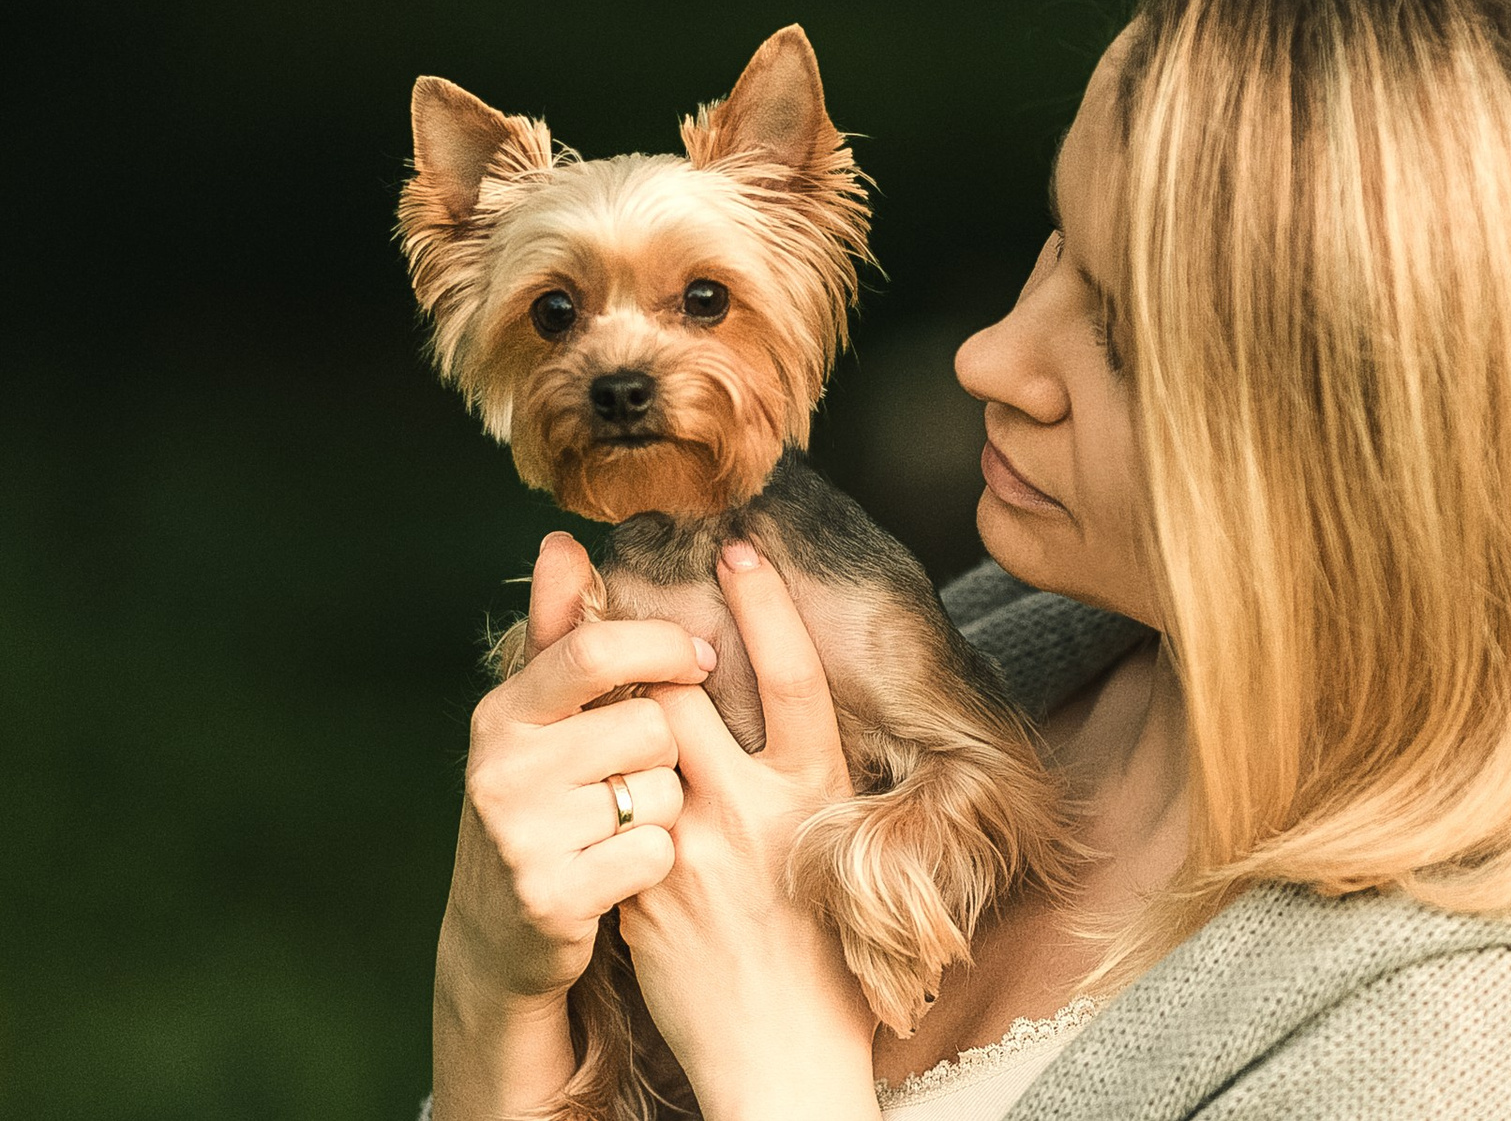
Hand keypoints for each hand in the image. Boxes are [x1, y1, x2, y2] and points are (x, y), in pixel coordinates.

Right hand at [431, 531, 715, 1120]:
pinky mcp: (552, 896)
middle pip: (650, 725)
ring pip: (660, 792)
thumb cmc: (541, 801)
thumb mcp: (538, 718)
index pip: (594, 650)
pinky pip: (656, 852)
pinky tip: (617, 871)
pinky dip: (652, 863)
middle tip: (631, 774)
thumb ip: (558, 629)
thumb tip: (563, 541)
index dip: (663, 647)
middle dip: (663, 750)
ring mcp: (521, 835)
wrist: (502, 933)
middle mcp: (501, 768)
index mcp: (503, 712)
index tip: (699, 657)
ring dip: (661, 809)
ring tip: (618, 825)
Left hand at [620, 539, 881, 1119]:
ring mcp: (692, 848)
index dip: (765, 605)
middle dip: (648, 632)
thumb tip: (788, 718)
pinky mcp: (644, 887)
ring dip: (609, 694)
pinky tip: (579, 752)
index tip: (739, 547)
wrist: (783, 1053)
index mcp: (816, 792)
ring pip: (635, 744)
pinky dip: (598, 775)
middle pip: (684, 694)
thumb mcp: (841, 843)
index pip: (790, 675)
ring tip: (585, 641)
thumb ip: (805, 782)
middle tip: (618, 572)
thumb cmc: (828, 954)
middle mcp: (754, 809)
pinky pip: (615, 811)